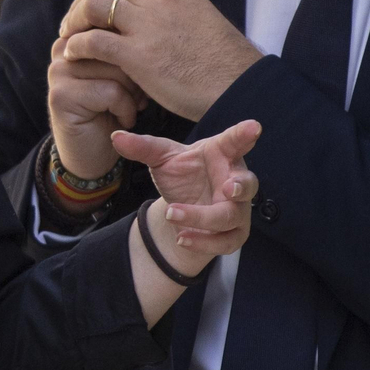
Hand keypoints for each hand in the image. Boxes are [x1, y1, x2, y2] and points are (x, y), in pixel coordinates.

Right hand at [47, 35, 148, 180]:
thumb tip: (150, 24)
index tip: (142, 71)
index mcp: (79, 35)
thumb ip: (125, 45)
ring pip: (116, 68)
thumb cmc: (115, 108)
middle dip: (138, 72)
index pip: (114, 21)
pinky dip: (126, 109)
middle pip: (118, 44)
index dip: (137, 47)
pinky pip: (110, 91)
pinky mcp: (61, 96)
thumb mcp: (123, 70)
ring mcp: (58, 71)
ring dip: (134, 93)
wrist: (94, 156)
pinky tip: (124, 119)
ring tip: (132, 106)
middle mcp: (64, 47)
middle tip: (140, 94)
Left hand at [60, 0, 262, 120]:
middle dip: (81, 0)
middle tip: (76, 22)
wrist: (238, 85)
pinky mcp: (140, 55)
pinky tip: (76, 56)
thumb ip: (169, 6)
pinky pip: (93, 41)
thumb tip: (144, 10)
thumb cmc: (220, 59)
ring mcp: (148, 24)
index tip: (95, 6)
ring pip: (92, 3)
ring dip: (75, 20)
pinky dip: (78, 46)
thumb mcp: (196, 13)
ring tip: (71, 38)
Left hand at [114, 119, 260, 270]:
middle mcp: (234, 180)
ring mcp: (237, 209)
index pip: (235, 142)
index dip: (245, 135)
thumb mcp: (161, 159)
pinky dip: (203, 242)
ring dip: (203, 218)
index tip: (253, 127)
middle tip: (229, 188)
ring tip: (173, 213)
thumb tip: (116, 137)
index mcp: (222, 154)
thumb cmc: (182, 174)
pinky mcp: (233, 233)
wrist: (182, 206)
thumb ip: (143, 147)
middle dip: (241, 186)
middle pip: (247, 184)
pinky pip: (225, 242)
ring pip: (230, 216)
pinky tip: (182, 237)